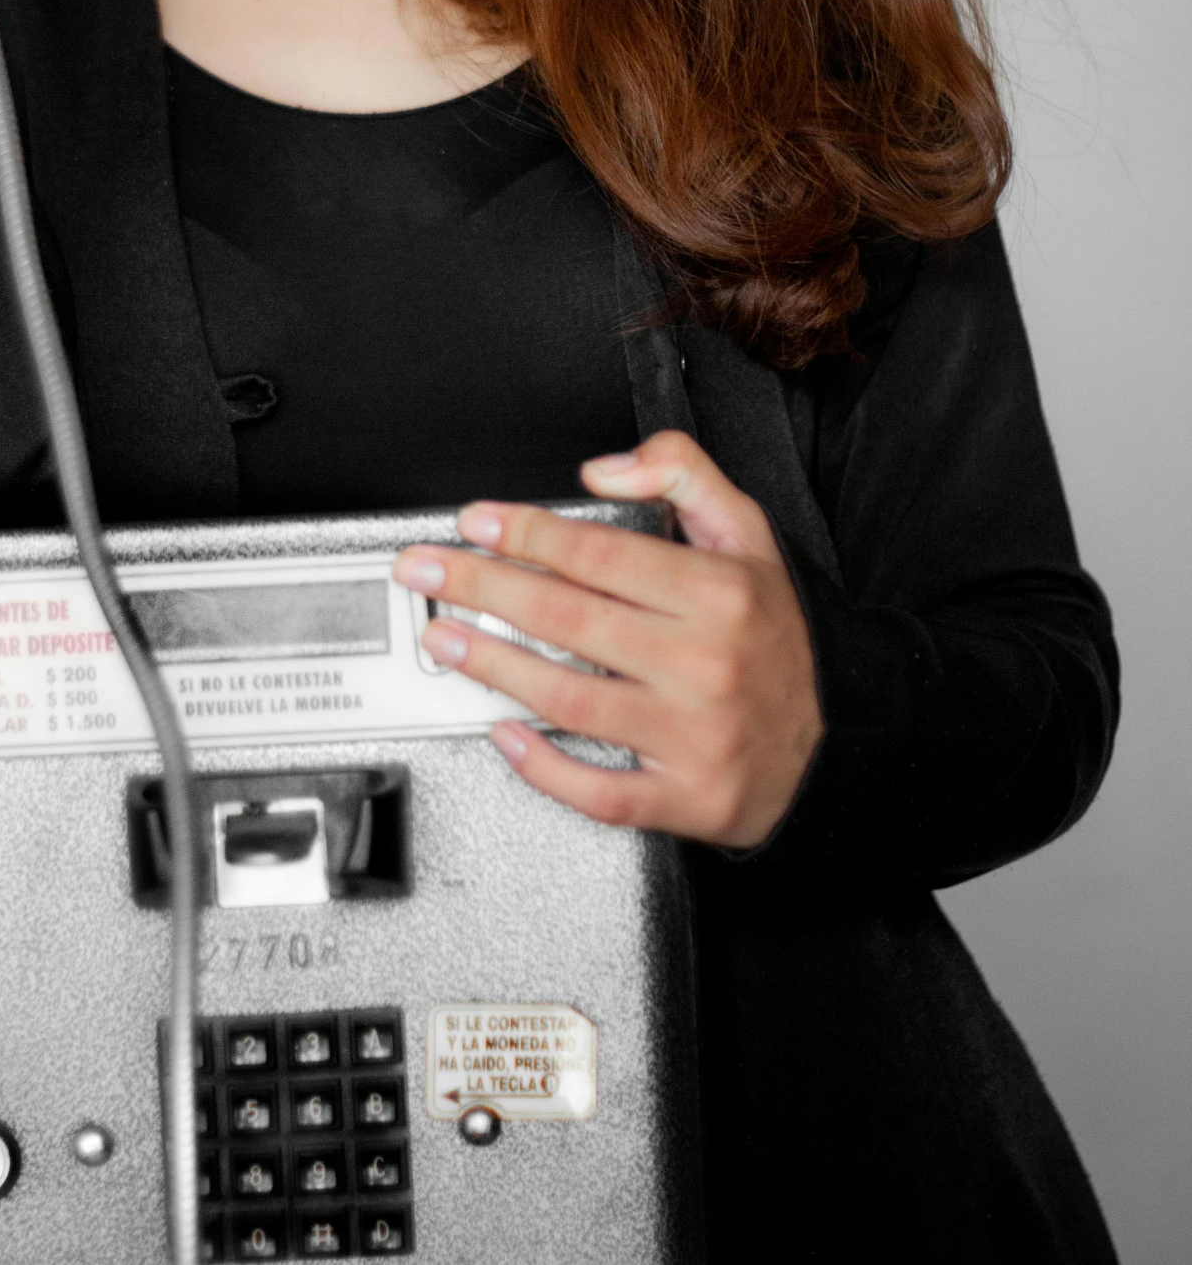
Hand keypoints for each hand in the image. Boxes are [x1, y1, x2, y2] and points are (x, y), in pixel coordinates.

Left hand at [391, 432, 822, 845]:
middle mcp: (705, 663)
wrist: (842, 733)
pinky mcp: (689, 799)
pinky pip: (604, 792)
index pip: (599, 554)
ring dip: (494, 668)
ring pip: (572, 700)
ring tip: (445, 638)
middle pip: (569, 618)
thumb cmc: (778, 634)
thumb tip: (602, 470)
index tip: (475, 522)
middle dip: (482, 588)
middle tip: (427, 572)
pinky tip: (504, 735)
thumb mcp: (748, 531)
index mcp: (718, 593)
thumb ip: (681, 474)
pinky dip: (546, 768)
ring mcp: (695, 737)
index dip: (525, 534)